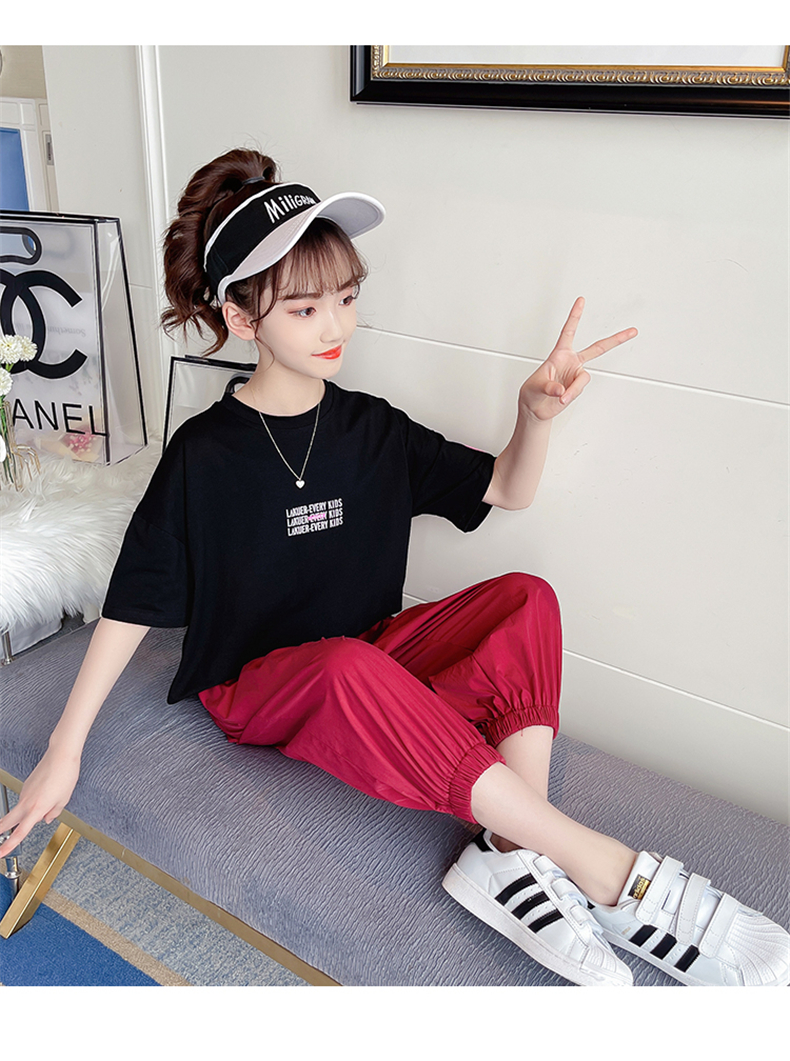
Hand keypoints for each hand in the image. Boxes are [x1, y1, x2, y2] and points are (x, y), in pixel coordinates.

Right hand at [0, 748, 79, 858]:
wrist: (61, 755)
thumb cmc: (65, 775)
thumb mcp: (64, 799)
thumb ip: (54, 813)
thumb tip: (47, 818)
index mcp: (37, 809)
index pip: (20, 833)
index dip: (8, 845)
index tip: (0, 853)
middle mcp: (27, 802)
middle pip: (7, 822)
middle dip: (0, 832)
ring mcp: (25, 793)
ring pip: (16, 810)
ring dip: (18, 818)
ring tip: (32, 816)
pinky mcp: (26, 785)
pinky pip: (25, 800)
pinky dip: (28, 805)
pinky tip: (41, 799)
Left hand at [518, 297, 636, 421]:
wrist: (535, 408)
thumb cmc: (532, 392)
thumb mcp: (536, 387)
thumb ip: (549, 387)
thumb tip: (562, 390)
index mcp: (559, 354)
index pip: (568, 331)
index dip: (575, 316)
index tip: (581, 301)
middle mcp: (571, 362)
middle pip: (597, 348)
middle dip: (615, 340)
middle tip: (632, 332)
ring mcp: (576, 375)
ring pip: (584, 378)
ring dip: (573, 389)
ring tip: (561, 397)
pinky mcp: (578, 387)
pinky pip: (579, 390)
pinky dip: (572, 395)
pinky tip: (563, 399)